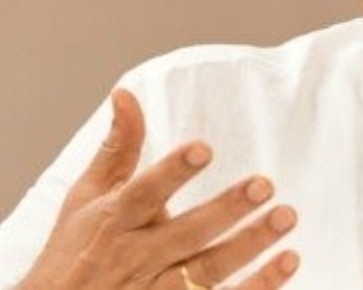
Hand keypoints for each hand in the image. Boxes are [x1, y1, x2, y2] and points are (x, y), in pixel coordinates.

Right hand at [20, 89, 298, 288]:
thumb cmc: (73, 250)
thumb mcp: (85, 198)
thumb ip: (117, 148)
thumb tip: (126, 93)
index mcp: (113, 221)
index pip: (143, 194)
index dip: (171, 172)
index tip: (203, 148)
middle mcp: (134, 257)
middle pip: (186, 234)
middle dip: (226, 209)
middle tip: (265, 184)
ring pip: (208, 271)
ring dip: (250, 246)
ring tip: (286, 217)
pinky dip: (257, 285)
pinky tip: (289, 261)